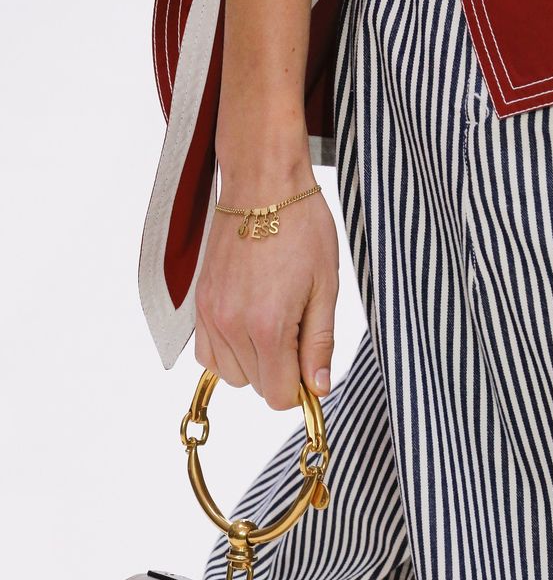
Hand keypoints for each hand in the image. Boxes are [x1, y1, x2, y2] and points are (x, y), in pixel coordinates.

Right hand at [194, 160, 339, 409]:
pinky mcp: (199, 303)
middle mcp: (232, 326)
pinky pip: (206, 354)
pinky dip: (227, 352)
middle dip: (280, 372)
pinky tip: (248, 327)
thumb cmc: (301, 226)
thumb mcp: (325, 288)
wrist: (262, 182)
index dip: (300, 389)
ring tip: (273, 325)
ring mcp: (211, 315)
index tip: (311, 366)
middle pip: (256, 387)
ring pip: (230, 375)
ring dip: (254, 363)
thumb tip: (318, 389)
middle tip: (297, 331)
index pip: (278, 396)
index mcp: (269, 326)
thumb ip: (320, 344)